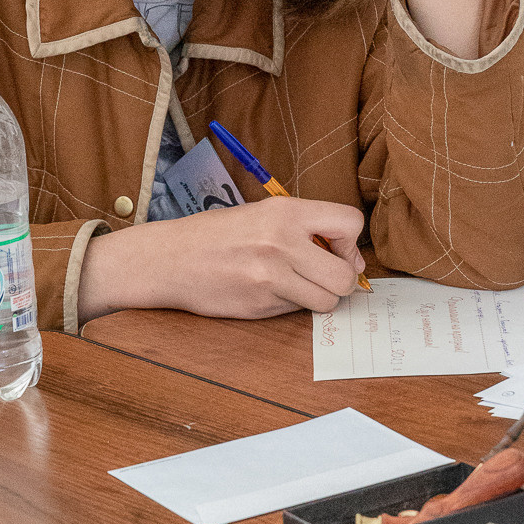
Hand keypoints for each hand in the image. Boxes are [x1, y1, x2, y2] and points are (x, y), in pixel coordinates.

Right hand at [77, 198, 365, 323]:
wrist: (171, 259)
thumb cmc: (219, 234)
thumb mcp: (263, 212)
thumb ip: (306, 227)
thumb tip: (348, 255)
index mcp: (286, 212)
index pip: (351, 223)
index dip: (350, 242)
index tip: (336, 249)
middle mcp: (282, 243)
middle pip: (345, 276)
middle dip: (341, 280)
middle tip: (324, 275)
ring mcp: (271, 277)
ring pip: (327, 301)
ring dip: (319, 297)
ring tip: (297, 285)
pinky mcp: (260, 305)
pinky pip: (297, 311)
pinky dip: (292, 305)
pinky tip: (269, 291)